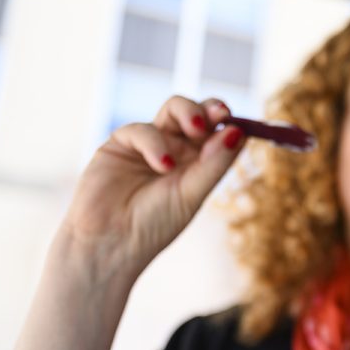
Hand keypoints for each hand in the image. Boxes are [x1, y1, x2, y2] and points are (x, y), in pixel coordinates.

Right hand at [61, 96, 245, 271]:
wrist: (111, 242)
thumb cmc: (155, 225)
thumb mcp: (193, 194)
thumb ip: (214, 164)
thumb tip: (238, 132)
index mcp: (199, 163)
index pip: (219, 132)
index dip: (229, 122)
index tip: (238, 120)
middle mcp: (177, 150)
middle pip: (199, 113)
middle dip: (210, 108)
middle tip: (220, 113)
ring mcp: (150, 143)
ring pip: (173, 109)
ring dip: (188, 113)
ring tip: (195, 131)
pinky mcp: (121, 143)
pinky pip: (143, 128)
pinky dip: (155, 142)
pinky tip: (161, 165)